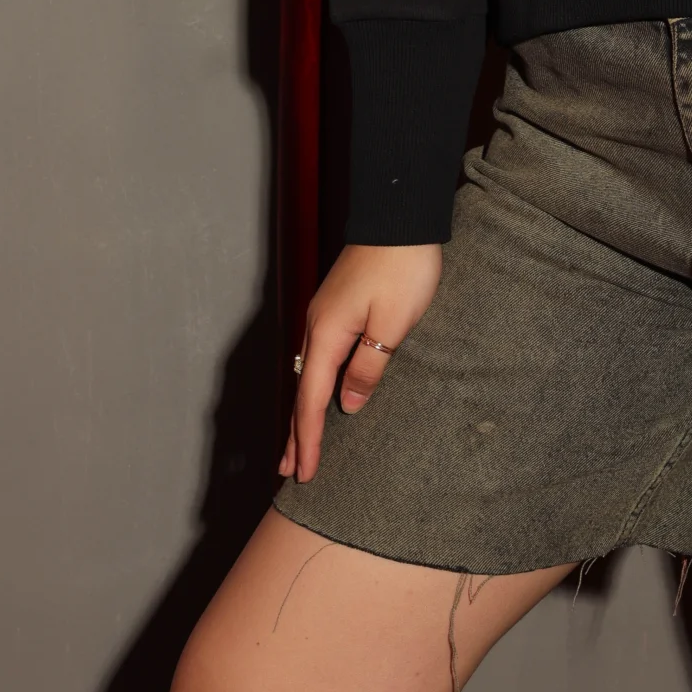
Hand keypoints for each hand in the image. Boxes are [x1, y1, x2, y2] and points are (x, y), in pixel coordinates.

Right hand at [280, 240, 442, 483]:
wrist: (401, 216)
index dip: (309, 439)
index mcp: (328, 334)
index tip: (304, 474)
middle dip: (296, 432)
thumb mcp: (393, 324)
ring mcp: (325, 314)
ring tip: (300, 442)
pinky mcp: (337, 305)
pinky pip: (319, 356)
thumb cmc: (403, 268)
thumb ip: (369, 367)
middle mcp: (317, 326)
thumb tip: (348, 406)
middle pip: (301, 390)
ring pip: (308, 373)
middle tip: (288, 472)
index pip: (311, 399)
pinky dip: (315, 384)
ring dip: (304, 410)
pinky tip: (320, 391)